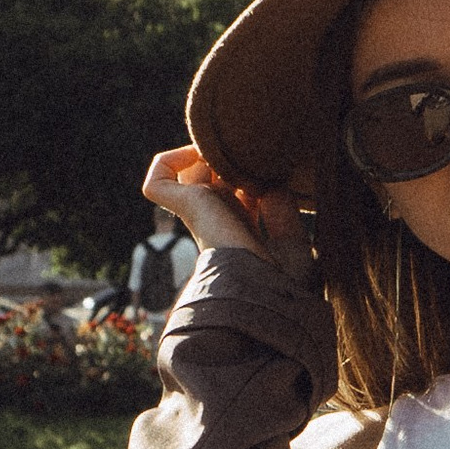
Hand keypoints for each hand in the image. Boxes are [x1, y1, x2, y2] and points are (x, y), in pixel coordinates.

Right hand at [140, 148, 314, 283]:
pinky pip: (157, 183)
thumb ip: (283, 214)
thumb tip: (269, 187)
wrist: (267, 295)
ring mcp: (200, 216)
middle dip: (226, 159)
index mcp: (241, 233)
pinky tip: (205, 158)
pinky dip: (171, 160)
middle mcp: (217, 222)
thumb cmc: (284, 284)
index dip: (248, 177)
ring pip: (185, 176)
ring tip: (228, 153)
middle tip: (247, 154)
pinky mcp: (189, 209)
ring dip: (202, 154)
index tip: (271, 172)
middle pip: (209, 180)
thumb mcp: (292, 245)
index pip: (235, 196)